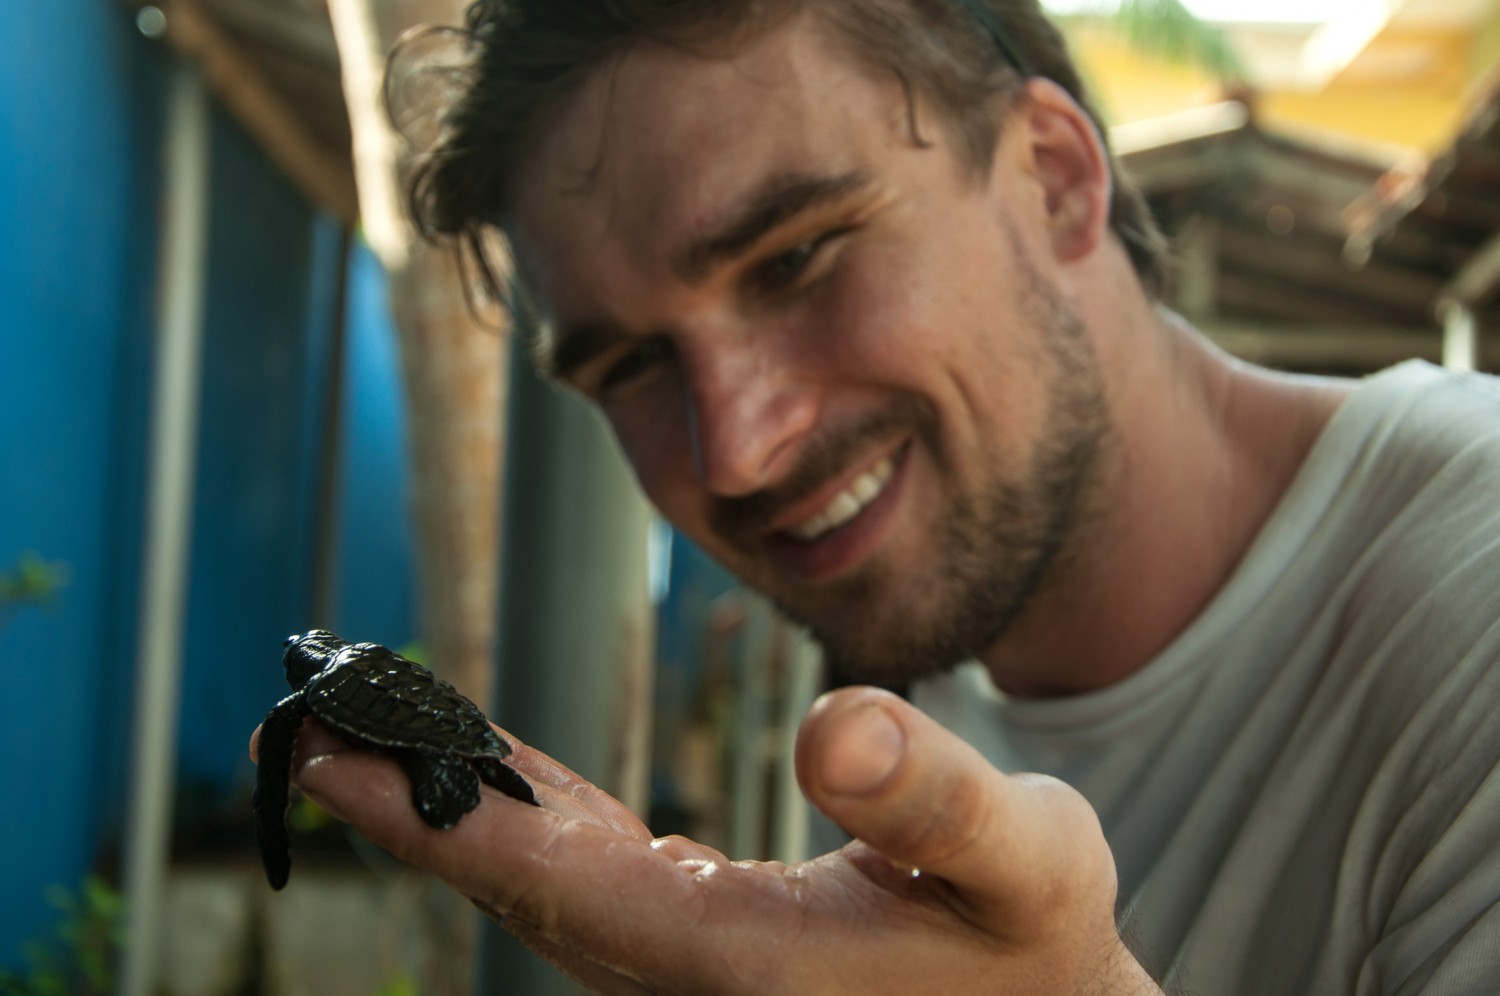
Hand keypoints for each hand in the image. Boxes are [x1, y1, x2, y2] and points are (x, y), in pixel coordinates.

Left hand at [254, 687, 1160, 994]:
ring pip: (544, 887)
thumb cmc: (1040, 949)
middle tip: (308, 729)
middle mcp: (689, 980)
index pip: (555, 881)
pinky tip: (508, 779)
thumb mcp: (1030, 863)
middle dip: (411, 811)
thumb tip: (832, 729)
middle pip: (518, 889)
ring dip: (457, 813)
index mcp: (743, 963)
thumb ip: (939, 799)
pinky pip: (588, 881)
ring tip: (377, 738)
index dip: (437, 817)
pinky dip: (533, 822)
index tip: (329, 759)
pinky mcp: (704, 947)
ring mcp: (688, 970)